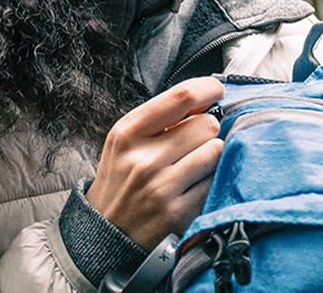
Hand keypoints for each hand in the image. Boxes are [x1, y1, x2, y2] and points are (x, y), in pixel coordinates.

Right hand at [87, 76, 224, 249]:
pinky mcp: (178, 211)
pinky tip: (193, 186)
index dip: (209, 89)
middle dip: (207, 131)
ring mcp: (161, 187)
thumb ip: (162, 117)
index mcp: (127, 133)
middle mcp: (143, 159)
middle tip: (193, 144)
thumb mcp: (126, 142)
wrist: (106, 233)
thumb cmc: (122, 180)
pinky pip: (215, 180)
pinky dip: (211, 180)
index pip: (182, 96)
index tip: (216, 92)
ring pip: (216, 150)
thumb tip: (207, 98)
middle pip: (207, 124)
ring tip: (193, 165)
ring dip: (212, 155)